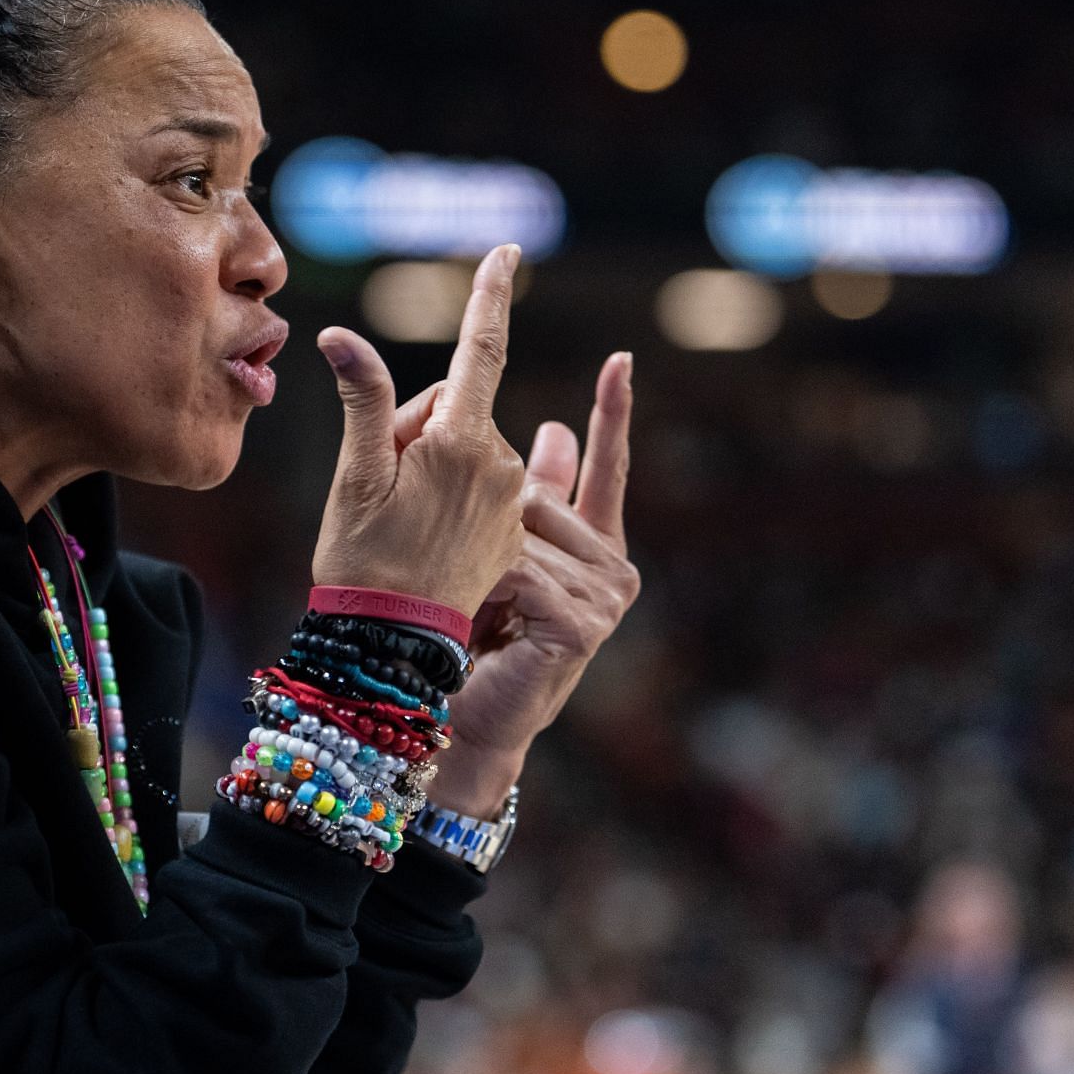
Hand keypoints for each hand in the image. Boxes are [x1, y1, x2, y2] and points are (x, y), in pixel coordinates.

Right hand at [311, 244, 528, 614]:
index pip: (480, 349)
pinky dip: (448, 491)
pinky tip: (422, 533)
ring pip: (464, 445)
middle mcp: (500, 465)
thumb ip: (361, 398)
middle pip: (454, 408)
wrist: (394, 644)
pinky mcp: (511, 530)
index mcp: (464, 442)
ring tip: (399, 516)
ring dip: (430, 462)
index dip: (490, 295)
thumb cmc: (364, 558)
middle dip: (415, 426)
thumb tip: (339, 337)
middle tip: (379, 481)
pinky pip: (479, 483)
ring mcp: (510, 500)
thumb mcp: (355, 475)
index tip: (509, 250)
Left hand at [423, 352, 640, 816]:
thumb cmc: (465, 633)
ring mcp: (605, 594)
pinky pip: (521, 568)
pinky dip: (486, 586)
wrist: (454, 713)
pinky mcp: (587, 620)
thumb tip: (552, 426)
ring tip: (469, 608)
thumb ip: (530, 494)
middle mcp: (609, 563)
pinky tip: (480, 617)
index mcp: (589, 541)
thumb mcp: (496, 547)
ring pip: (521, 531)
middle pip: (535, 494)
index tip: (619, 359)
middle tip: (466, 579)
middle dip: (484, 521)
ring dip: (477, 563)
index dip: (612, 411)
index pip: (606, 464)